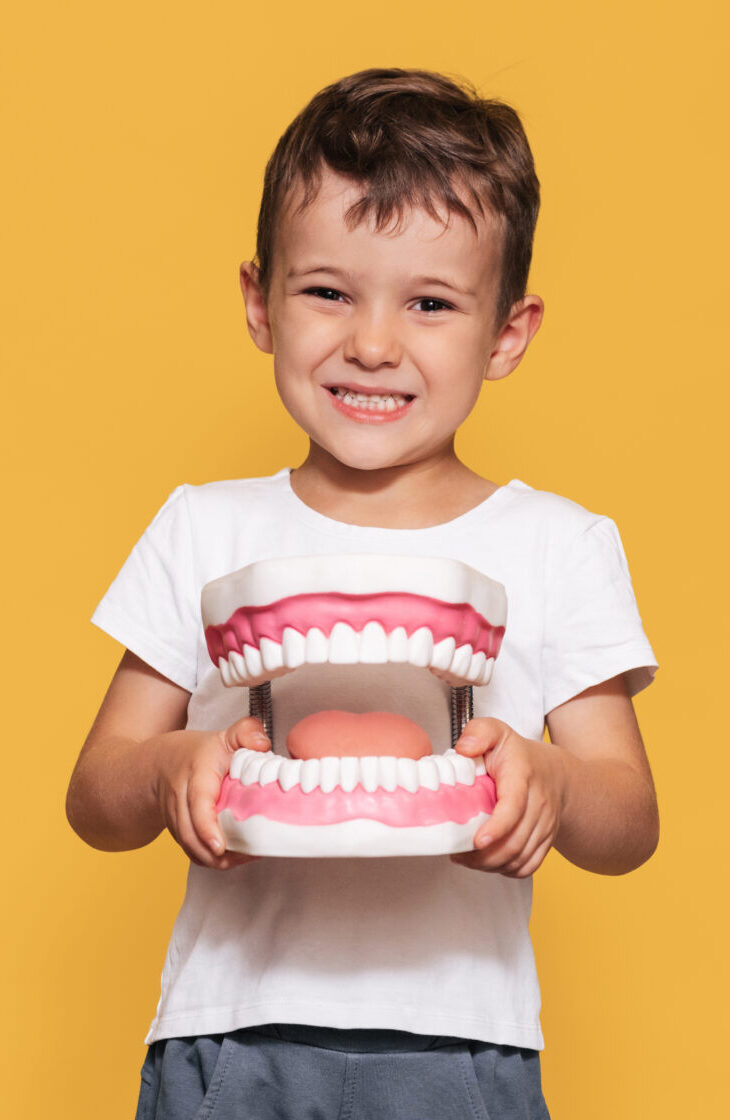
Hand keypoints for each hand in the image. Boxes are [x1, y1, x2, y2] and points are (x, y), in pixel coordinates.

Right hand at [154, 715, 270, 869]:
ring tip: (246, 856)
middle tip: (246, 856)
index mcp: (195, 774)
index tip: (220, 845)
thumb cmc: (200, 753)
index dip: (206, 826)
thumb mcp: (225, 736)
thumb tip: (262, 745)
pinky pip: (192, 851)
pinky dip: (211, 859)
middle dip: (215, 854)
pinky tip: (234, 856)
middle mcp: (180, 798)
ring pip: (190, 847)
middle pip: (190, 835)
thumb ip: (246, 733)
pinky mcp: (178, 832)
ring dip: (216, 860)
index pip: (197, 802)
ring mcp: (176, 818)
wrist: (162, 763)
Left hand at [450, 718, 565, 877]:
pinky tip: (487, 863)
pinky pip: (528, 866)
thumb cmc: (518, 755)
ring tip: (467, 859)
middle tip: (457, 853)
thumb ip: (479, 732)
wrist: (555, 773)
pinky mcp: (545, 842)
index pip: (513, 807)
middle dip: (483, 855)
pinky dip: (506, 870)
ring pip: (519, 858)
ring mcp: (545, 825)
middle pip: (514, 841)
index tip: (476, 841)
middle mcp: (539, 804)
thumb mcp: (497, 732)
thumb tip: (465, 748)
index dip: (496, 828)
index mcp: (523, 777)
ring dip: (490, 865)